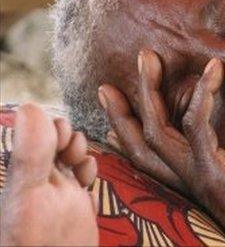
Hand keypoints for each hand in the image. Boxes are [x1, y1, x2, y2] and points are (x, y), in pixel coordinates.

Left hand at [0, 103, 97, 245]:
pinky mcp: (73, 207)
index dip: (50, 128)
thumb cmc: (37, 241)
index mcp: (21, 173)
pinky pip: (81, 179)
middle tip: (74, 153)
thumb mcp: (31, 194)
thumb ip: (31, 153)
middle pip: (54, 141)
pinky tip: (89, 181)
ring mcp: (56, 193)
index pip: (33, 132)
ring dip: (81, 155)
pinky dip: (89, 174)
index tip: (62, 140)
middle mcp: (36, 179)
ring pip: (69, 158)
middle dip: (69, 139)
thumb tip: (32, 106)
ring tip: (84, 168)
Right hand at [98, 49, 224, 245]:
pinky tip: (212, 71)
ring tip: (148, 57)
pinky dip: (202, 96)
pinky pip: (197, 128)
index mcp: (188, 184)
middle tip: (114, 76)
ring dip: (150, 90)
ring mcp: (198, 179)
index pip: (145, 156)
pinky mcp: (215, 175)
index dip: (124, 128)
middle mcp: (185, 183)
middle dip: (124, 107)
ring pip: (157, 131)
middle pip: (141, 142)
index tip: (112, 101)